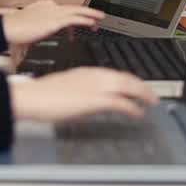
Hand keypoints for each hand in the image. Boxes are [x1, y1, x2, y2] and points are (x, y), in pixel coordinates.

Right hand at [0, 0, 101, 46]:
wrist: (7, 28)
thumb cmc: (14, 29)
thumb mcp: (30, 26)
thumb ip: (40, 26)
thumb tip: (45, 31)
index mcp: (44, 6)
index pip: (64, 10)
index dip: (74, 16)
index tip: (79, 23)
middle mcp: (50, 7)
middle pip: (73, 8)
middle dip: (87, 12)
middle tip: (99, 16)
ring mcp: (53, 13)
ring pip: (77, 11)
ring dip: (90, 14)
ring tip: (100, 18)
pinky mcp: (54, 20)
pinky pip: (74, 19)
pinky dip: (84, 20)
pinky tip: (91, 23)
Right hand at [10, 67, 156, 121]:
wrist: (34, 97)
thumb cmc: (43, 94)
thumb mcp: (67, 88)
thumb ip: (81, 90)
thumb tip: (88, 98)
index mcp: (88, 72)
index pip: (116, 74)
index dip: (130, 80)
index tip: (136, 86)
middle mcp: (95, 76)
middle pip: (126, 78)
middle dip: (141, 86)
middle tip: (151, 95)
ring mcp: (96, 87)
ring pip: (128, 87)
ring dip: (142, 95)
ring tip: (150, 102)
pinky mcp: (96, 100)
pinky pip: (121, 103)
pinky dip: (132, 108)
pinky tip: (137, 113)